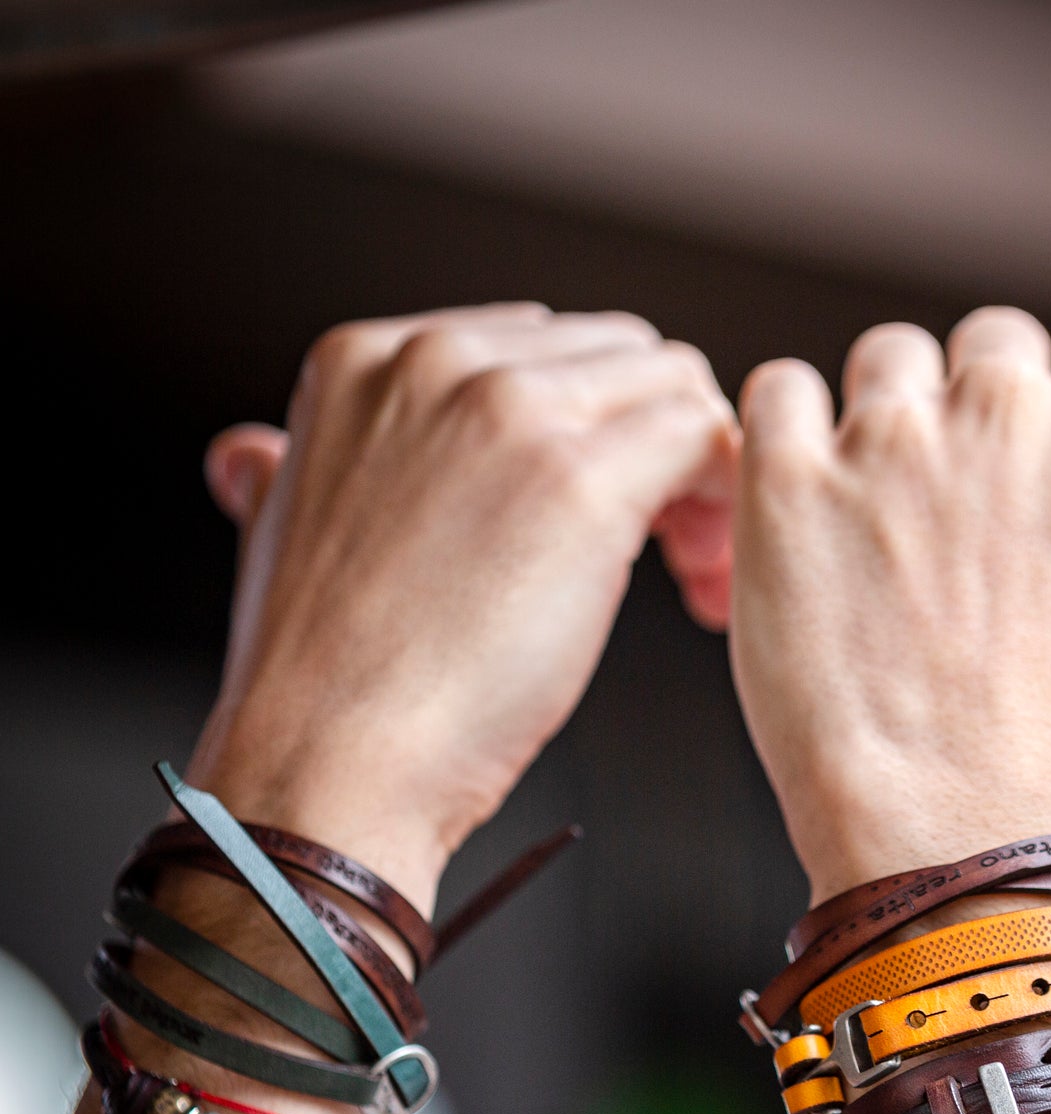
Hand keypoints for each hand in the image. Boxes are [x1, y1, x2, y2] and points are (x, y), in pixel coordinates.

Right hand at [190, 303, 737, 905]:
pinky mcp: (579, 478)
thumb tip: (256, 454)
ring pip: (671, 388)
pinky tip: (702, 573)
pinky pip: (705, 437)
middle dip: (652, 445)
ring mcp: (510, 410)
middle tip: (663, 544)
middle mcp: (439, 360)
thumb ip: (291, 469)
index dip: (591, 428)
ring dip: (698, 473)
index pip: (540, 346)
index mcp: (368, 360)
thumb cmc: (322, 682)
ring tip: (684, 569)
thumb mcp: (281, 534)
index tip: (604, 505)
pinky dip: (727, 500)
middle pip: (618, 358)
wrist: (329, 764)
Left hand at [730, 307, 1050, 901]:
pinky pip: (778, 395)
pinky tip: (805, 503)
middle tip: (960, 520)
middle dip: (980, 413)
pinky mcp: (789, 486)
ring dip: (886, 421)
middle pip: (987, 347)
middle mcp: (1005, 408)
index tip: (1046, 487)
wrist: (959, 841)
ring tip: (880, 525)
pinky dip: (788, 429)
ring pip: (884, 364)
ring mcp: (888, 442)